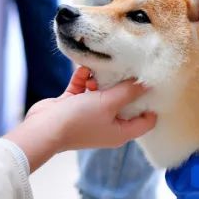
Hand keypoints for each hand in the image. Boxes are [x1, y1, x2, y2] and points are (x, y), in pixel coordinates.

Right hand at [5, 67, 155, 170]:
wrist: (43, 128)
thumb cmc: (79, 120)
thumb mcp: (108, 103)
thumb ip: (128, 91)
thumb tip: (146, 83)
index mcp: (121, 132)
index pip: (146, 121)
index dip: (152, 104)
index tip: (154, 84)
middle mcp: (108, 125)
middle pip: (124, 103)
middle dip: (125, 86)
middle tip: (131, 66)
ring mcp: (90, 116)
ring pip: (102, 93)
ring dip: (101, 80)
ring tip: (102, 66)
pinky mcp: (74, 106)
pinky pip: (84, 89)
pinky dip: (84, 79)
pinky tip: (84, 69)